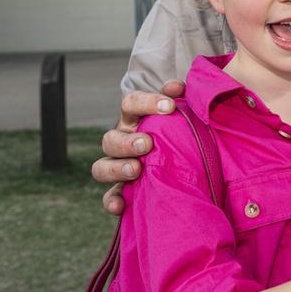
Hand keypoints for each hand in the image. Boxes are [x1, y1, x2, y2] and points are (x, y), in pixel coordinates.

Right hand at [91, 80, 183, 214]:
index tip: (170, 106)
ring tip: (136, 170)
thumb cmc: (183, 130)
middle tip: (147, 143)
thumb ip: (182, 96)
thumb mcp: (184, 113)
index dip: (146, 102)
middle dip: (128, 141)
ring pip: (101, 167)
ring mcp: (119, 167)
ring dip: (117, 168)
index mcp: (136, 118)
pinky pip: (110, 197)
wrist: (189, 162)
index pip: (130, 103)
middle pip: (110, 138)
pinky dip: (112, 201)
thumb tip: (177, 86)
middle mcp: (123, 141)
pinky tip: (120, 205)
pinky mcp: (123, 191)